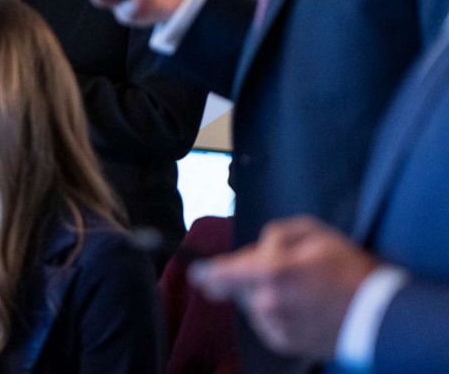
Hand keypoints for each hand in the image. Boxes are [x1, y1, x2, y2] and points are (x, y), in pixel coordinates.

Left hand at [189, 216, 379, 359]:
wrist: (378, 315)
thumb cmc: (348, 269)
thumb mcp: (314, 233)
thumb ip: (275, 235)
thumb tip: (258, 250)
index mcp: (271, 272)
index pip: (225, 272)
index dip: (208, 272)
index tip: (197, 273)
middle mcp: (267, 302)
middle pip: (239, 286)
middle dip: (251, 275)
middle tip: (285, 270)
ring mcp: (274, 326)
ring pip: (253, 303)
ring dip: (264, 293)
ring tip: (301, 288)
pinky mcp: (284, 343)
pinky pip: (266, 320)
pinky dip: (275, 311)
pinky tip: (302, 305)